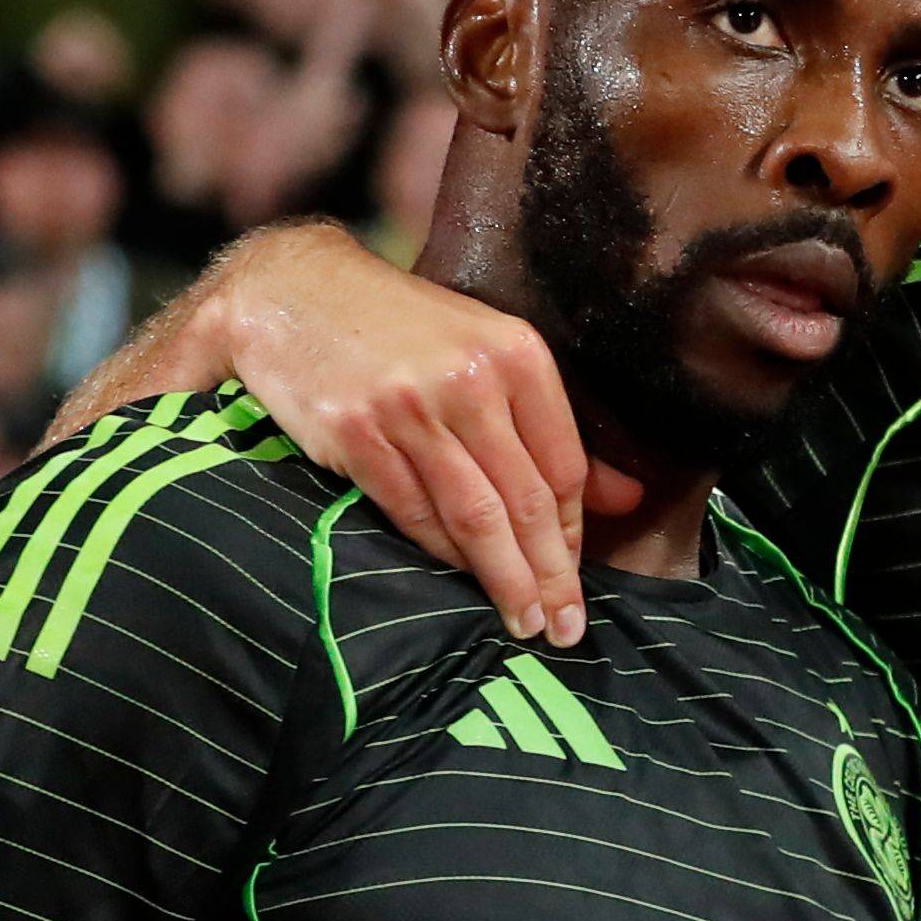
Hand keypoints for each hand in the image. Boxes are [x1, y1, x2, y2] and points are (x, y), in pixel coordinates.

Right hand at [201, 227, 637, 643]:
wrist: (292, 292)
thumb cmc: (400, 327)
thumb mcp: (486, 352)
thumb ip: (551, 428)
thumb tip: (627, 499)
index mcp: (515, 353)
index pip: (563, 465)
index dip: (573, 533)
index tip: (575, 579)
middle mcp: (469, 380)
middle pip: (526, 500)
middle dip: (550, 574)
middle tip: (565, 629)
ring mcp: (409, 409)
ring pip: (475, 517)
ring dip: (504, 580)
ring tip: (524, 623)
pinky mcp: (355, 435)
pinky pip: (413, 513)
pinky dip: (441, 553)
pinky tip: (460, 579)